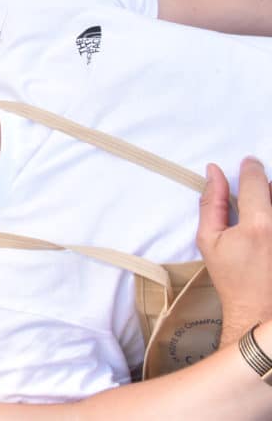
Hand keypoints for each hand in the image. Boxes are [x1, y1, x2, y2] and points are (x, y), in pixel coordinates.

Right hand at [197, 157, 271, 343]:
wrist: (261, 313)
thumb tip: (214, 171)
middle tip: (257, 202)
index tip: (248, 163)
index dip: (250, 168)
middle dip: (267, 187)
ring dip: (271, 203)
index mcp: (258, 224)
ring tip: (263, 224)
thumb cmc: (232, 278)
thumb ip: (212, 203)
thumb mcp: (209, 240)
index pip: (257, 179)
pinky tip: (267, 236)